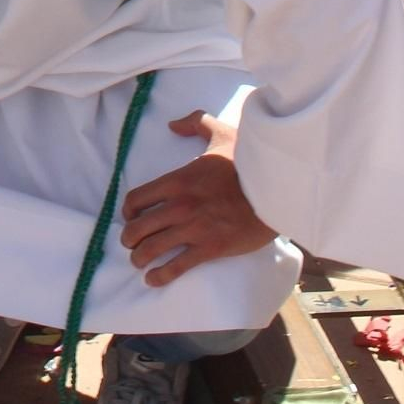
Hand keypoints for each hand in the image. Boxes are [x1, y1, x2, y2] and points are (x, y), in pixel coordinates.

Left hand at [120, 110, 276, 286]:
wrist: (275, 190)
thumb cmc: (248, 163)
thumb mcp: (222, 133)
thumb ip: (196, 123)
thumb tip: (173, 124)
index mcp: (177, 179)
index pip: (138, 198)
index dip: (128, 210)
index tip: (130, 217)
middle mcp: (179, 205)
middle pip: (140, 226)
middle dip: (129, 238)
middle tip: (130, 243)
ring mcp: (193, 228)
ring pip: (153, 248)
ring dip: (140, 257)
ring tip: (138, 262)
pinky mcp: (209, 248)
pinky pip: (177, 266)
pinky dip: (161, 275)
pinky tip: (153, 280)